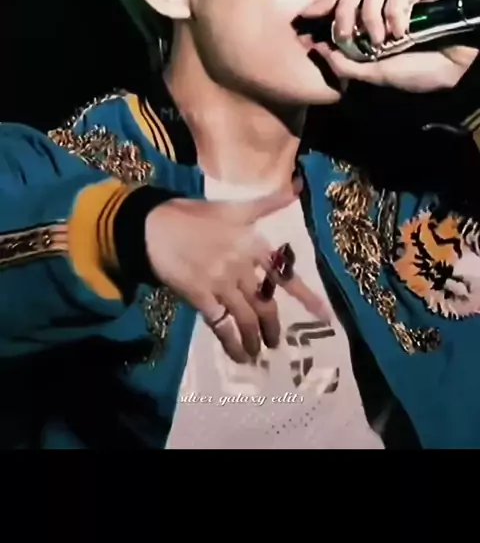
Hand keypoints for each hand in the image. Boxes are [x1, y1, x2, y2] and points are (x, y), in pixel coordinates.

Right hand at [145, 184, 300, 363]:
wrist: (154, 226)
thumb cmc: (194, 215)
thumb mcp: (234, 208)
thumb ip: (267, 204)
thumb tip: (295, 189)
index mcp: (252, 245)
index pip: (285, 274)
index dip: (305, 296)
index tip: (324, 315)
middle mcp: (241, 266)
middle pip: (265, 305)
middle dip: (272, 327)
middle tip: (275, 341)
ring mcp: (220, 283)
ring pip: (246, 319)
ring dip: (254, 339)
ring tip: (257, 352)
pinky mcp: (200, 297)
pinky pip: (221, 326)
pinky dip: (231, 343)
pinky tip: (237, 354)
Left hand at [314, 0, 477, 92]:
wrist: (456, 71)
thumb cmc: (420, 72)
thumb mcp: (375, 74)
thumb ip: (345, 65)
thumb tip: (318, 50)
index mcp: (372, 20)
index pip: (342, 0)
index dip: (323, 2)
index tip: (306, 13)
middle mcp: (385, 3)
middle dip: (343, 11)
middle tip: (349, 34)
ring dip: (371, 16)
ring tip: (381, 40)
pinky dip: (395, 13)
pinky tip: (402, 32)